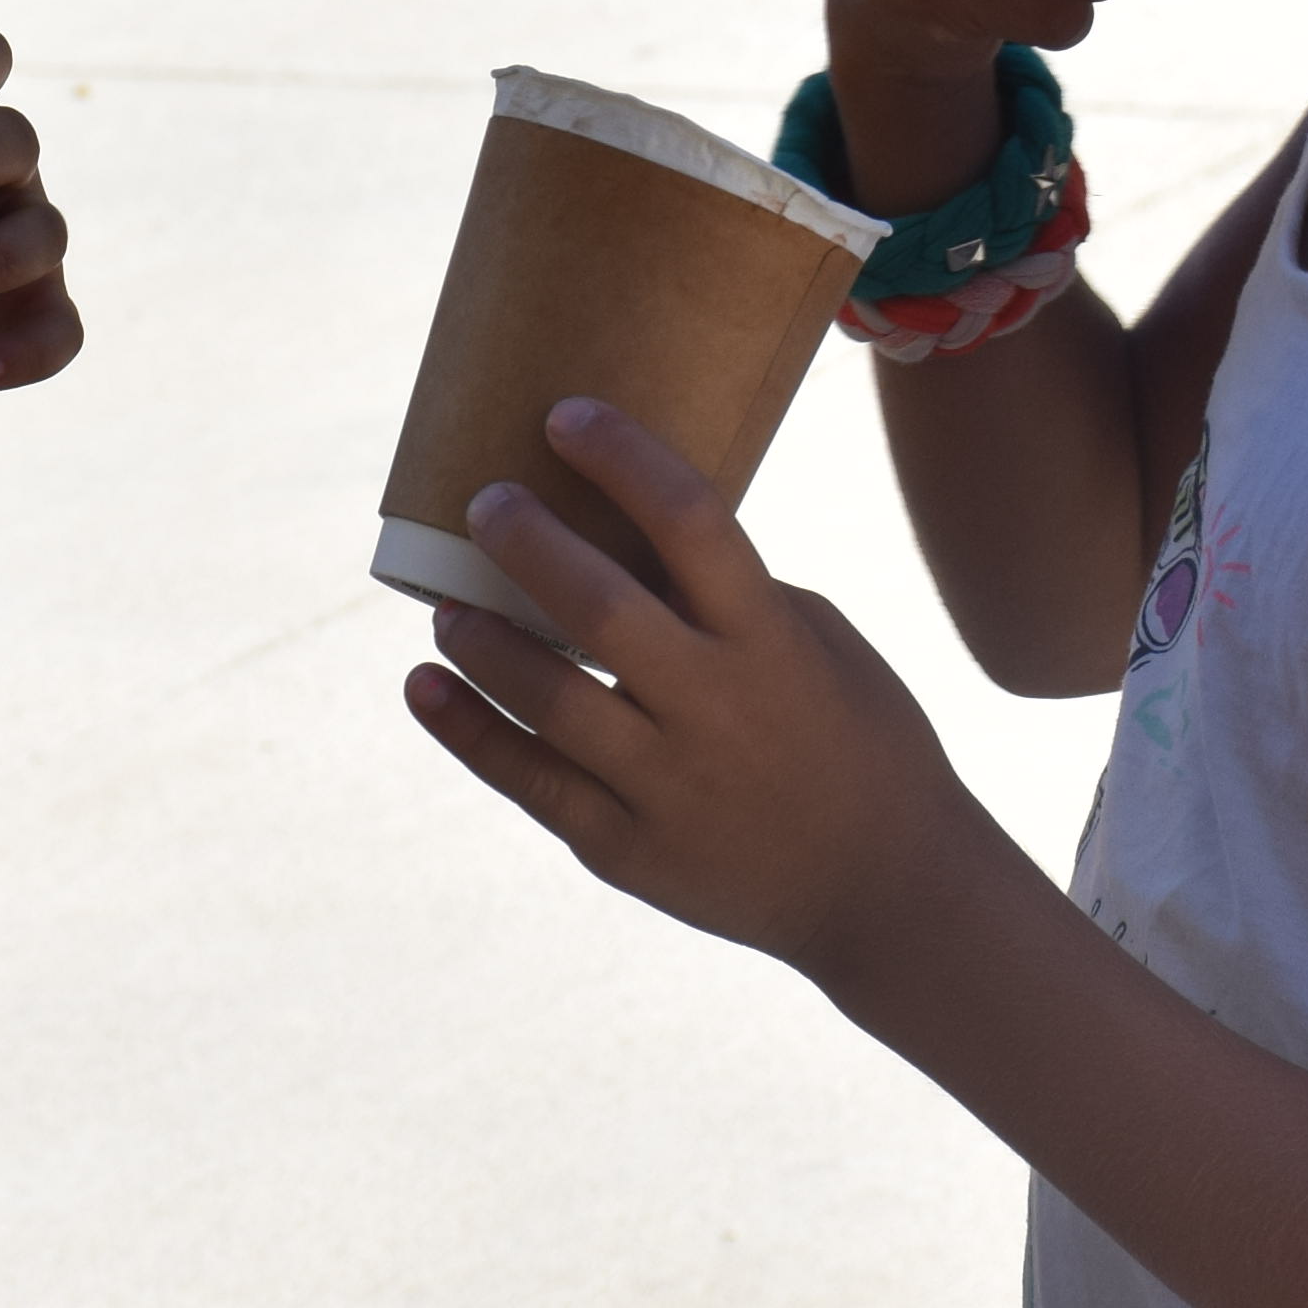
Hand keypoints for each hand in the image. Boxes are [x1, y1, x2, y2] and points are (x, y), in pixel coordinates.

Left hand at [400, 397, 998, 980]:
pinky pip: (529, 782)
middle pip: (599, 610)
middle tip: (484, 503)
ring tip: (446, 604)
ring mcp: (666, 788)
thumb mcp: (822, 648)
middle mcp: (716, 712)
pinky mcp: (624, 851)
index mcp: (772, 645)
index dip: (623, 458)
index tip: (566, 415)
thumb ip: (732, 596)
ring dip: (480, 642)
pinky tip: (424, 687)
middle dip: (527, 543)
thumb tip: (630, 531)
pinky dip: (467, 731)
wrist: (883, 892)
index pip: (691, 522)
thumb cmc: (859, 741)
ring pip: (546, 700)